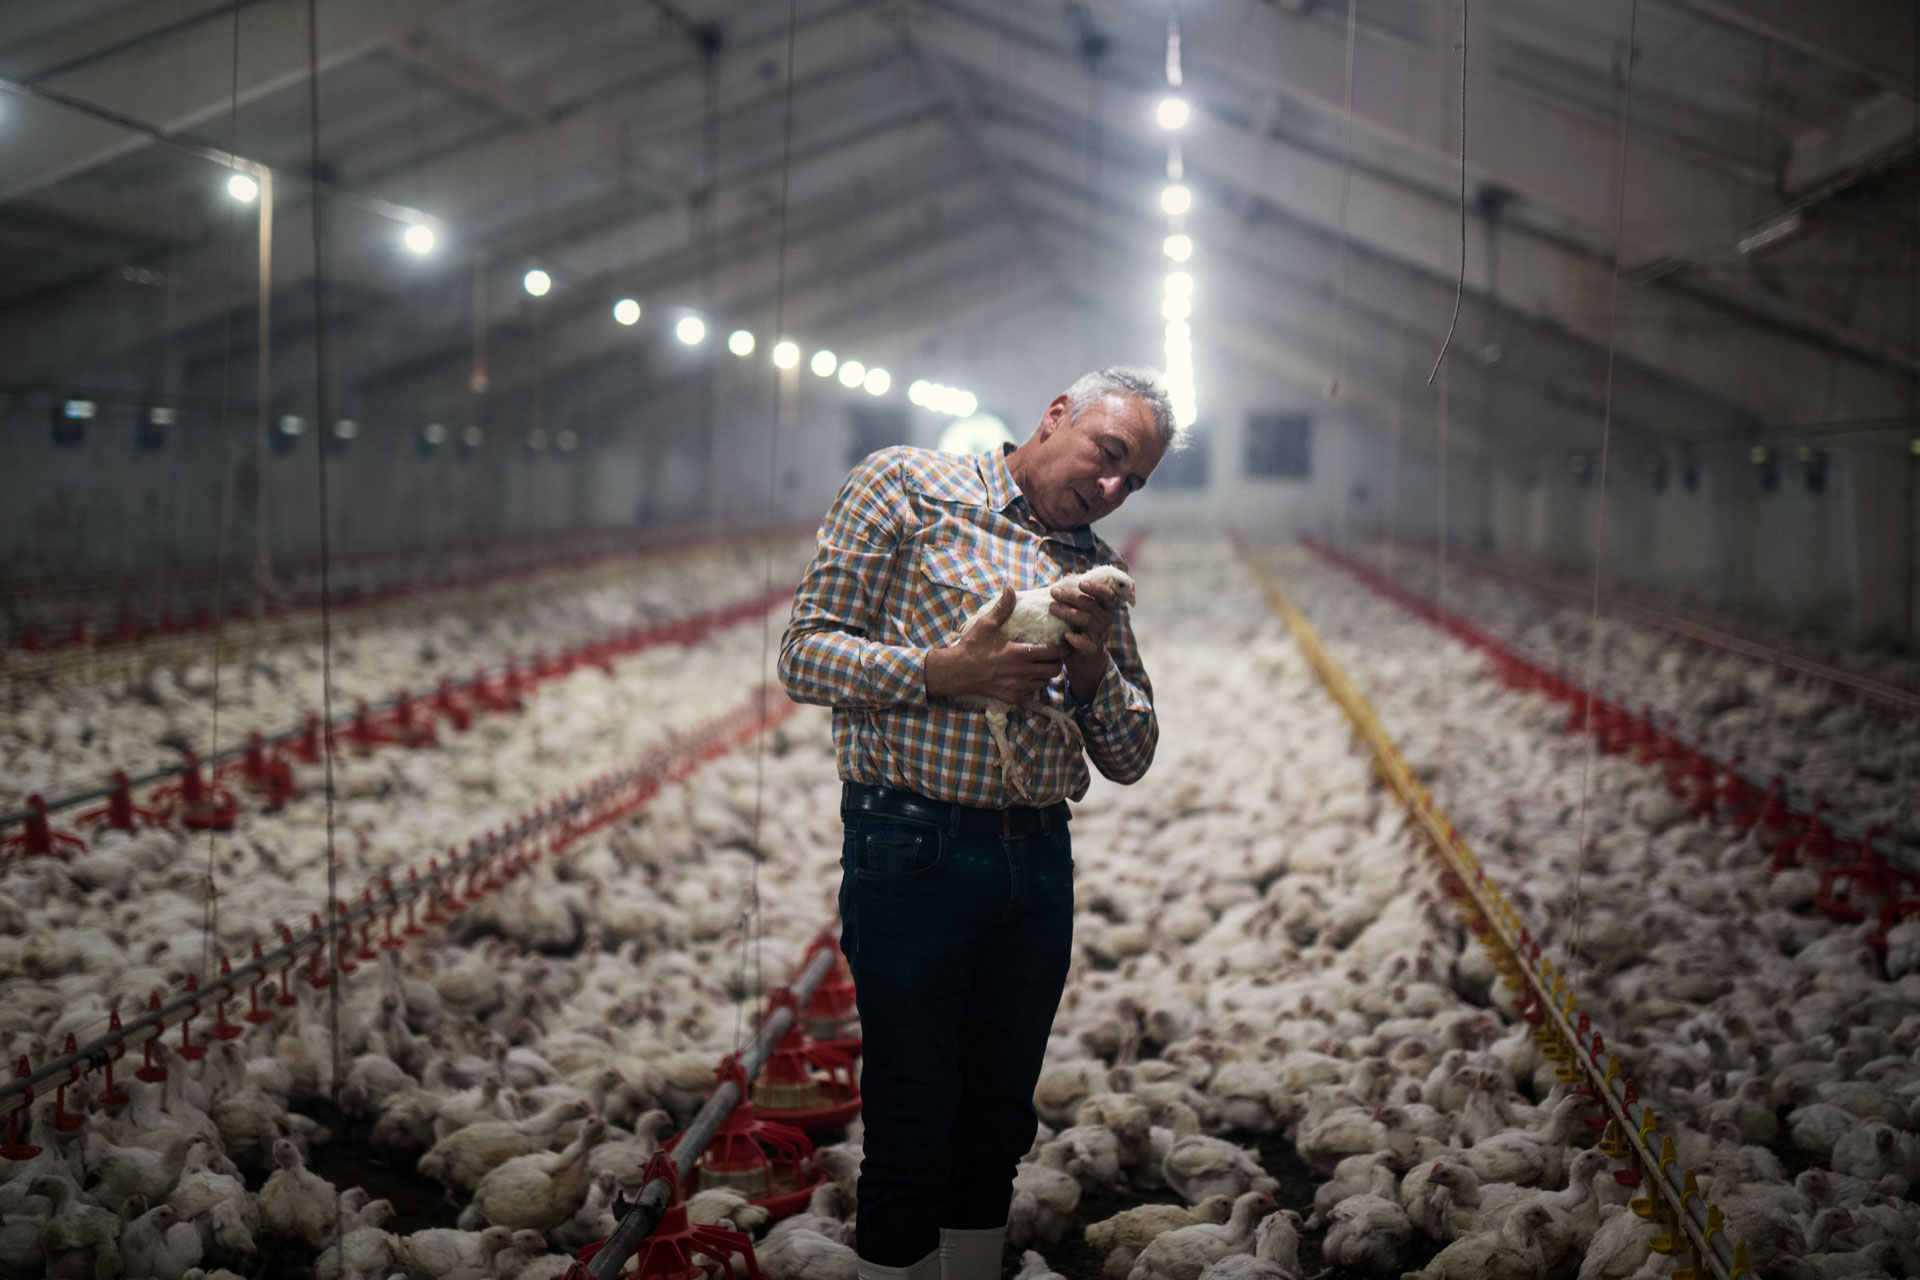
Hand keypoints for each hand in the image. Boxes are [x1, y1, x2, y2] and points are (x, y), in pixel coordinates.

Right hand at [924, 586, 1066, 703]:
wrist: (957, 672)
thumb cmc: (972, 647)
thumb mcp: (987, 624)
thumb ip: (1002, 607)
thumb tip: (1010, 588)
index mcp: (1021, 653)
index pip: (1053, 652)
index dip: (1063, 648)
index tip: (1065, 644)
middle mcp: (1023, 672)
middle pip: (1054, 671)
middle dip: (1057, 663)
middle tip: (1052, 656)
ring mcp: (1018, 687)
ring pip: (1044, 684)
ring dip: (1045, 675)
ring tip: (1040, 667)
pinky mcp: (1011, 697)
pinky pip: (1031, 695)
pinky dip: (1032, 688)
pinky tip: (1026, 679)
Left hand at [1050, 579, 1119, 701]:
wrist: (1086, 660)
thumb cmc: (1080, 630)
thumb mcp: (1081, 612)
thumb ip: (1076, 597)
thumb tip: (1066, 578)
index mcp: (1104, 609)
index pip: (1107, 595)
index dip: (1096, 588)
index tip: (1081, 583)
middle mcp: (1104, 621)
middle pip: (1091, 606)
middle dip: (1071, 597)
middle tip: (1054, 592)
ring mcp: (1098, 636)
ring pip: (1087, 621)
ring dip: (1069, 613)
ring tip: (1052, 608)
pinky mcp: (1090, 650)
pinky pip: (1086, 644)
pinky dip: (1077, 639)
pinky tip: (1067, 635)